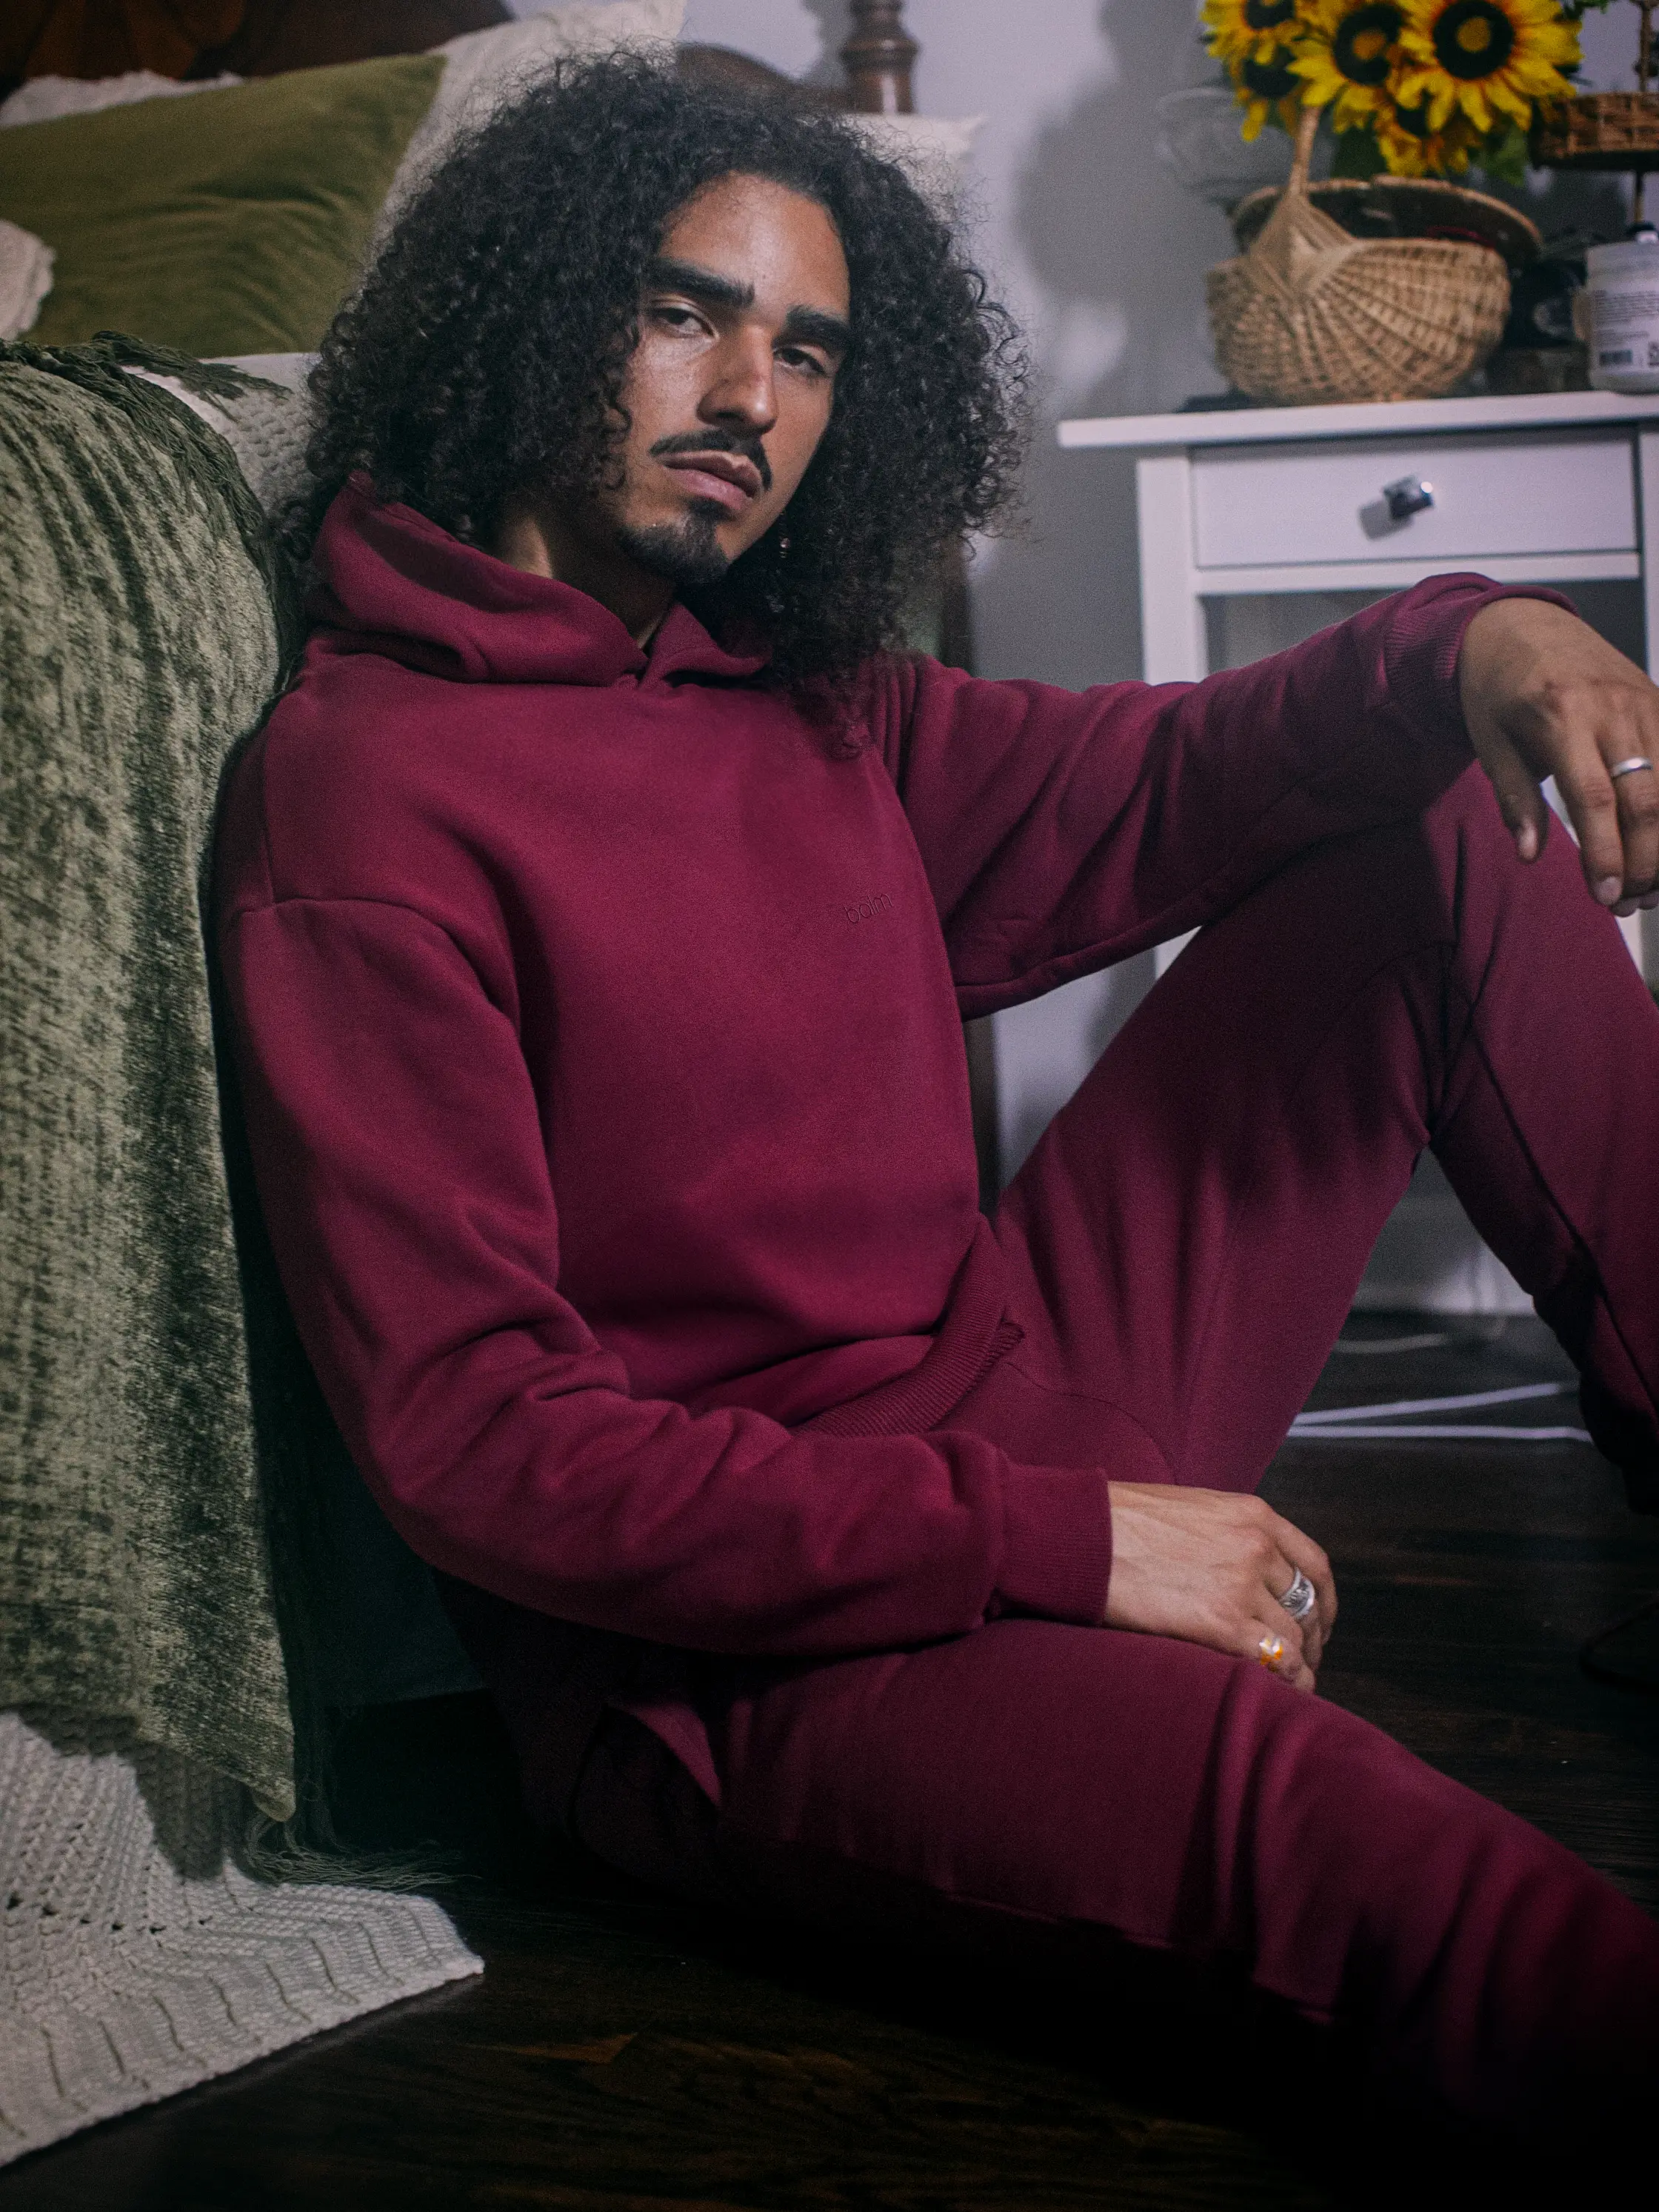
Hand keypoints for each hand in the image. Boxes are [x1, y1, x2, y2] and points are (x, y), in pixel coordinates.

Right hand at [1103, 1483, 1335, 1690]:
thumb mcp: (1189, 1509)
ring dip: (1300, 1664)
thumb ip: (1224, 1535)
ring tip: (1292, 1683)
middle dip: (1312, 1637)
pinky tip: (1284, 1692)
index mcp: (1252, 1515)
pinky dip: (1289, 1681)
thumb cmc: (1118, 1521)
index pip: (1313, 1563)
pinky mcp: (1222, 1623)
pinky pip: (1276, 1660)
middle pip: (1307, 1603)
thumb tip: (1235, 1569)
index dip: (1322, 1600)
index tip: (1317, 1620)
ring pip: (1295, 1636)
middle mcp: (1256, 1547)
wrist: (1082, 1534)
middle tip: (1306, 1658)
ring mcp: (1242, 1585)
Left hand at [1458, 598, 1658, 917]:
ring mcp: (1644, 702)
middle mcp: (1612, 707)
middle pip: (1647, 798)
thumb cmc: (1498, 689)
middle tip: (1629, 902)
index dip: (1606, 854)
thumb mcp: (1489, 742)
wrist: (1520, 624)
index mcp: (1561, 716)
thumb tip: (1530, 855)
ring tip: (1650, 886)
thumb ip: (1514, 798)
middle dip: (1644, 860)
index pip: (1595, 799)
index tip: (1605, 896)